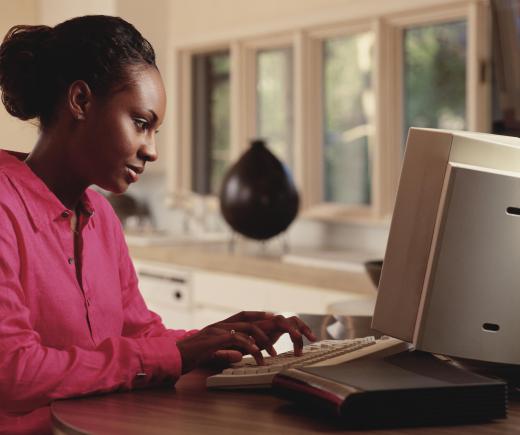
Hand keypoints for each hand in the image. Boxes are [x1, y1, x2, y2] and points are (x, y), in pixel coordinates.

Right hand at [176, 311, 316, 372]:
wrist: (173, 356)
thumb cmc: (192, 355)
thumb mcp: (214, 352)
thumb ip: (227, 351)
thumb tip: (239, 355)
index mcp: (222, 325)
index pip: (246, 316)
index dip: (261, 315)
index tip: (275, 318)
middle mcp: (222, 324)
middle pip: (251, 318)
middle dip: (268, 322)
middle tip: (283, 330)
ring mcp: (218, 330)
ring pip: (247, 327)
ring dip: (262, 339)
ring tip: (272, 352)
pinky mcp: (214, 339)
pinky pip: (236, 339)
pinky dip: (249, 346)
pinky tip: (256, 355)